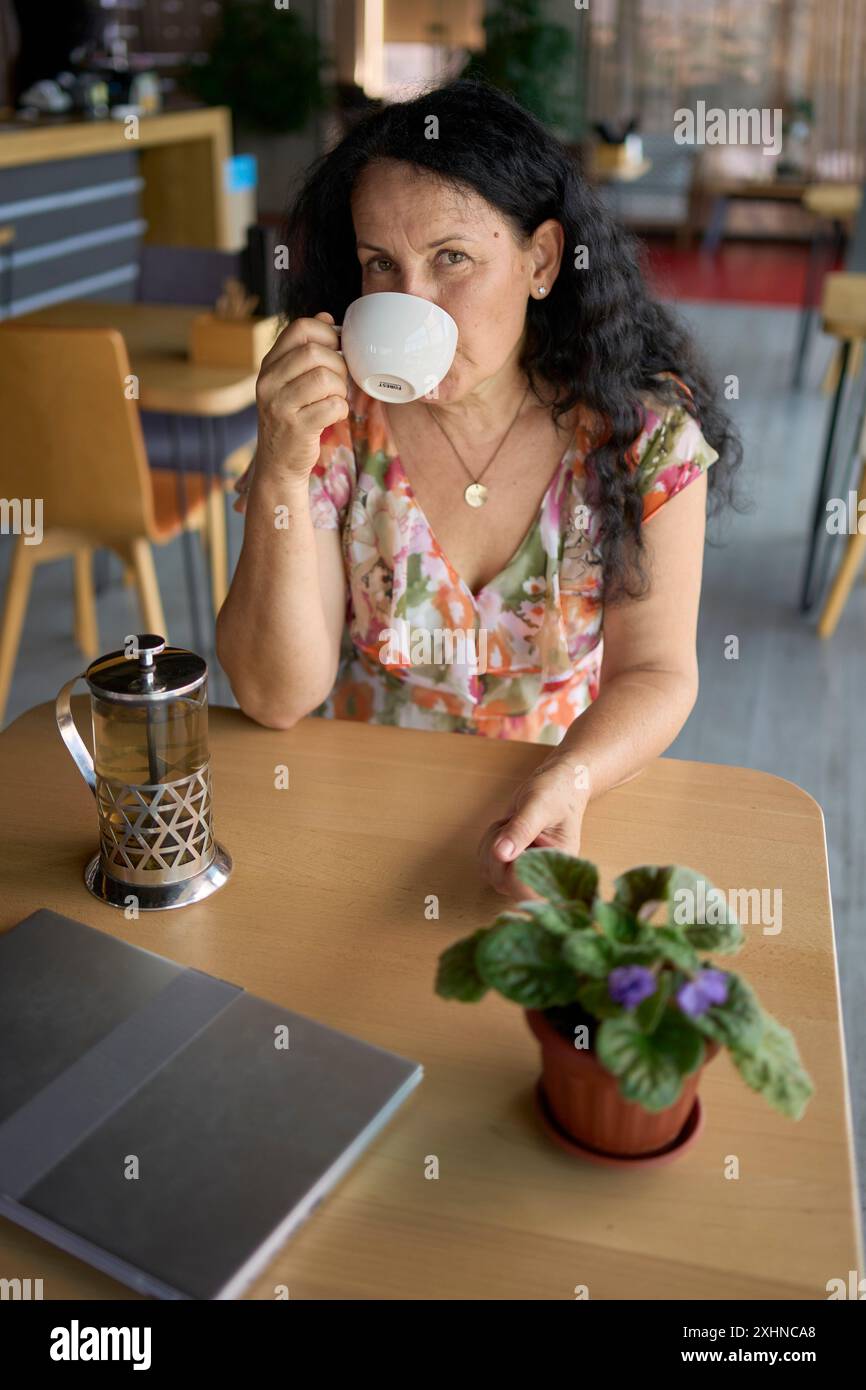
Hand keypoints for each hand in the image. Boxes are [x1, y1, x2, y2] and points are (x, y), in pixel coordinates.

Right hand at [254, 310, 348, 484]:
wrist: (278, 463)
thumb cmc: (292, 417)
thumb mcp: (291, 380)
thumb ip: (306, 348)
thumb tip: (326, 316)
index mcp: (269, 364)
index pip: (300, 328)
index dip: (327, 334)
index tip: (336, 350)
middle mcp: (269, 381)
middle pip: (315, 352)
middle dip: (338, 364)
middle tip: (339, 381)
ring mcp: (279, 404)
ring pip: (326, 378)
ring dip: (341, 389)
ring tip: (335, 399)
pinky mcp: (296, 427)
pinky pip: (333, 406)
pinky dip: (341, 410)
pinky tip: (333, 415)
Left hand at [477, 758, 588, 898]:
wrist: (558, 785)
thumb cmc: (556, 793)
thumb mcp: (538, 806)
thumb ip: (521, 829)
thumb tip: (501, 854)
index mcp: (559, 865)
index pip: (527, 886)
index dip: (510, 867)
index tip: (511, 838)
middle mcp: (544, 874)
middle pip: (503, 881)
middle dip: (497, 849)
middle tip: (511, 823)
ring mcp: (526, 871)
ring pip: (491, 872)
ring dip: (491, 844)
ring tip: (512, 824)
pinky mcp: (513, 865)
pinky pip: (487, 863)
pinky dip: (489, 843)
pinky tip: (507, 828)